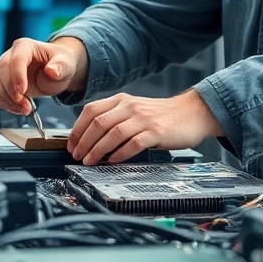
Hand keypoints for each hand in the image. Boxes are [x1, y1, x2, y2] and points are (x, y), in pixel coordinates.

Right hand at [0, 37, 87, 114]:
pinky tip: (17, 108)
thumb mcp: (66, 64)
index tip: (23, 91)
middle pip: (1, 71)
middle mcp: (10, 55)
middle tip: (26, 106)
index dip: (17, 75)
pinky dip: (3, 103)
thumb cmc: (59, 65)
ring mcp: (2, 68)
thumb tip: (51, 71)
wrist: (55, 72)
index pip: (16, 59)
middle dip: (11, 92)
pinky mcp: (0, 81)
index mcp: (25, 46)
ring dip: (6, 100)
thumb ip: (61, 67)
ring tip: (24, 109)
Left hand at [68, 89, 223, 164]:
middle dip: (84, 142)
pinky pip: (133, 143)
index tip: (71, 144)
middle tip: (77, 156)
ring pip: (113, 133)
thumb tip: (89, 138)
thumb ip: (114, 118)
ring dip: (97, 150)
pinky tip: (112, 161)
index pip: (91, 110)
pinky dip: (120, 153)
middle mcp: (130, 106)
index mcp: (121, 100)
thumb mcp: (134, 110)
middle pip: (98, 123)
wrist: (191, 112)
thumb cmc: (161, 116)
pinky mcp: (156, 132)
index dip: (77, 129)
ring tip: (90, 161)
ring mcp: (144, 119)